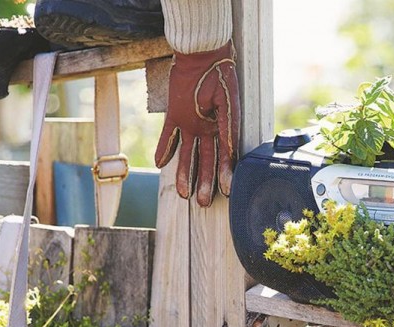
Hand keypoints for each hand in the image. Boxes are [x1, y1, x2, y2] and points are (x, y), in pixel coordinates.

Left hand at [155, 42, 239, 206]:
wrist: (201, 55)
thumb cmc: (219, 76)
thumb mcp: (227, 106)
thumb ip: (228, 131)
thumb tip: (232, 157)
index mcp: (223, 127)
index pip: (225, 157)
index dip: (225, 174)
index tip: (227, 192)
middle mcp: (208, 129)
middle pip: (206, 160)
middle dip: (204, 181)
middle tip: (202, 203)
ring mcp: (190, 123)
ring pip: (188, 153)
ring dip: (186, 173)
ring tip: (185, 194)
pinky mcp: (175, 114)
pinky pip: (169, 135)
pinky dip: (165, 149)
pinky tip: (161, 164)